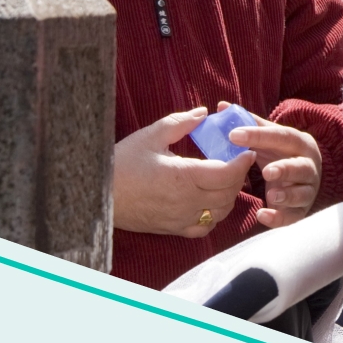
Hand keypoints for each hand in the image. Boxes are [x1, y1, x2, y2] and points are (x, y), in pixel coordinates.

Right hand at [112, 108, 254, 237]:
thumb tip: (204, 112)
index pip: (227, 173)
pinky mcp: (173, 229)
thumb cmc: (121, 163)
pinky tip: (210, 201)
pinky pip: (204, 227)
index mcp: (183, 176)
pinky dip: (215, 215)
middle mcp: (186, 201)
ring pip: (221, 211)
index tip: (247, 151)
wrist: (95, 196)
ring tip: (225, 178)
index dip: (242, 162)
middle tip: (238, 161)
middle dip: (238, 176)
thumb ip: (181, 123)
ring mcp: (180, 218)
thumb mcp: (150, 136)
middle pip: (229, 192)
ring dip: (229, 195)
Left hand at [223, 103, 322, 227]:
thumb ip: (249, 124)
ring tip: (272, 196)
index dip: (259, 135)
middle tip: (266, 171)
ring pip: (302, 193)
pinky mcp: (302, 210)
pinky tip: (262, 215)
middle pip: (299, 167)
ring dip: (287, 195)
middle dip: (285, 169)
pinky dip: (279, 218)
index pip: (282, 136)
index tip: (233, 135)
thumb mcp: (269, 138)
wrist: (303, 176)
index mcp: (299, 142)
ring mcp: (308, 189)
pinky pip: (293, 216)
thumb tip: (222, 106)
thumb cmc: (280, 153)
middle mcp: (309, 165)